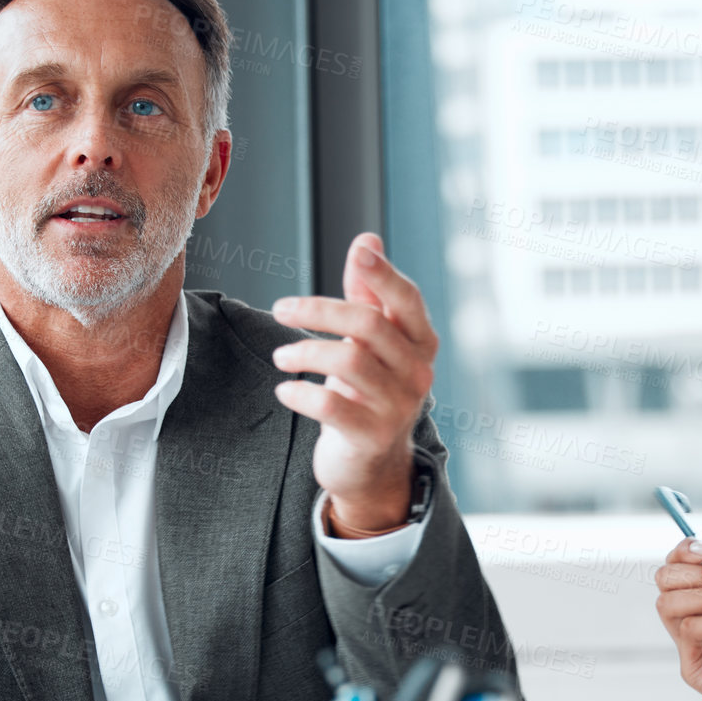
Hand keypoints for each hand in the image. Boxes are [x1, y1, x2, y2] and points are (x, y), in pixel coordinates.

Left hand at [270, 233, 437, 534]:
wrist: (372, 462)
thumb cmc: (368, 390)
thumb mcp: (373, 343)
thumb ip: (369, 293)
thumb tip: (368, 238)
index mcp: (420, 343)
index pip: (407, 300)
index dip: (384, 273)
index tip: (359, 251)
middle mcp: (417, 372)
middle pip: (369, 325)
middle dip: (318, 310)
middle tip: (281, 309)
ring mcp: (398, 406)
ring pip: (349, 362)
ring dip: (304, 353)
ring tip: (281, 356)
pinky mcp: (373, 436)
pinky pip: (331, 406)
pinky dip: (301, 393)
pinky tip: (285, 391)